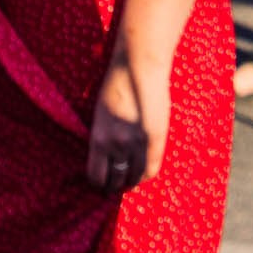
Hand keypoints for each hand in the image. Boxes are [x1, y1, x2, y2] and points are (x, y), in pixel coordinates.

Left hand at [86, 47, 167, 192]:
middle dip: (115, 186)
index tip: (103, 183)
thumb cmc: (118, 84)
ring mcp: (137, 143)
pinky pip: (151, 168)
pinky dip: (147, 175)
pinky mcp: (155, 137)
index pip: (96, 176)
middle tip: (117, 185)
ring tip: (131, 181)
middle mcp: (116, 145)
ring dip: (132, 182)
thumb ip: (104, 137)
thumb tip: (107, 158)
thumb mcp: (101, 114)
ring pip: (134, 177)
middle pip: (115, 180)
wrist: (139, 66)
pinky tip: (144, 174)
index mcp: (98, 139)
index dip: (100, 183)